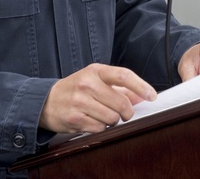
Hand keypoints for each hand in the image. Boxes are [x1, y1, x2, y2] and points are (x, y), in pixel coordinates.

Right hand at [39, 64, 155, 132]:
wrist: (47, 100)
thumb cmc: (76, 89)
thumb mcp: (96, 80)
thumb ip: (120, 87)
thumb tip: (142, 95)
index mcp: (95, 71)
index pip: (124, 75)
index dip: (141, 86)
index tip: (152, 95)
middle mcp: (87, 83)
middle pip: (121, 103)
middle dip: (127, 112)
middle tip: (124, 114)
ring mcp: (80, 101)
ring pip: (112, 118)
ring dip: (112, 120)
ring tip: (103, 115)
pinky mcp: (75, 118)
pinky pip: (100, 128)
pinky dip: (101, 127)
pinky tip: (92, 120)